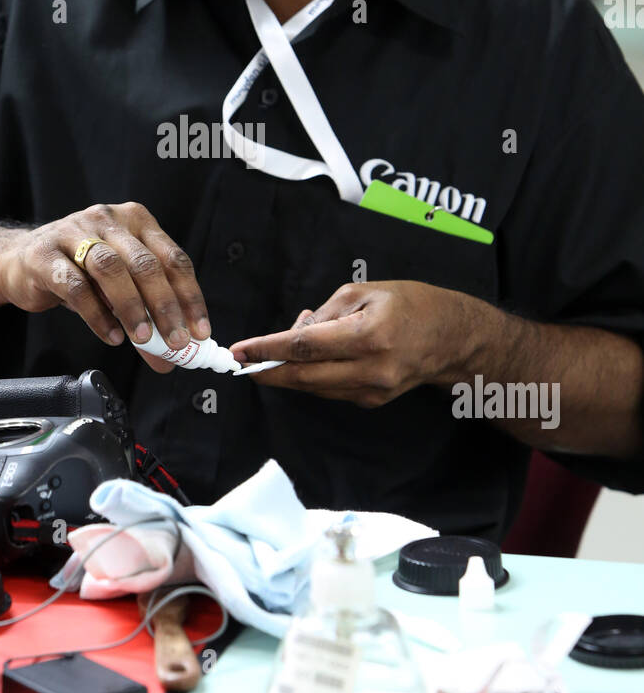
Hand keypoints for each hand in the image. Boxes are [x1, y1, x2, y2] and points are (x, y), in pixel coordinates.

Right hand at [0, 202, 209, 371]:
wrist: (20, 261)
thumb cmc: (78, 271)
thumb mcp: (117, 286)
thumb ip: (145, 314)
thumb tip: (170, 356)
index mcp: (135, 221)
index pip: (173, 258)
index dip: (189, 296)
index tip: (199, 330)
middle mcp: (107, 220)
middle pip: (144, 263)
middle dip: (164, 306)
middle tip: (175, 341)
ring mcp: (73, 232)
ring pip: (110, 269)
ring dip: (131, 308)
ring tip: (142, 338)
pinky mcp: (45, 255)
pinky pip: (76, 286)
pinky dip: (97, 315)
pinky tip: (110, 335)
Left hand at [230, 280, 480, 404]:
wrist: (452, 338)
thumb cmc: (411, 304)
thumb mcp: (365, 291)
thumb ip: (325, 313)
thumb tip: (294, 333)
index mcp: (368, 335)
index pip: (305, 346)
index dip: (267, 349)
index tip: (240, 351)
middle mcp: (371, 369)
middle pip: (304, 377)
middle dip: (268, 371)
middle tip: (242, 364)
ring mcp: (373, 390)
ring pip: (314, 388)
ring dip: (288, 374)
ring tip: (274, 355)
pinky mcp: (373, 401)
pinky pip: (330, 391)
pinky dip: (311, 378)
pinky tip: (307, 362)